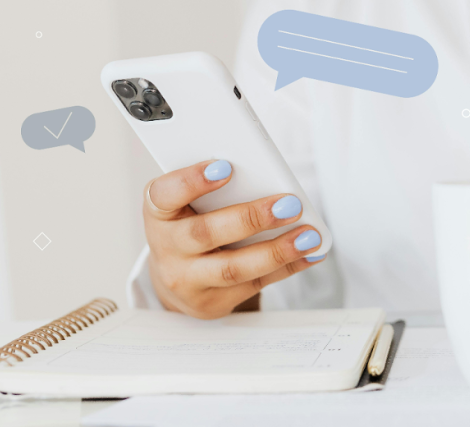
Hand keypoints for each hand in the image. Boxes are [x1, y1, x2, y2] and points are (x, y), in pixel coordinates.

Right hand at [143, 159, 323, 318]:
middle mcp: (167, 248)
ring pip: (233, 269)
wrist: (177, 277)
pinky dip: (288, 267)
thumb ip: (218, 189)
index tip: (227, 167)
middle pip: (206, 234)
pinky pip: (255, 285)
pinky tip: (310, 253)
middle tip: (290, 205)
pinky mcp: (211, 303)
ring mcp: (187, 280)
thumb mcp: (190, 202)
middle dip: (252, 218)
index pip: (165, 194)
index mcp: (159, 212)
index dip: (192, 180)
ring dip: (277, 251)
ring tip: (309, 235)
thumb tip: (268, 177)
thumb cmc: (191, 224)